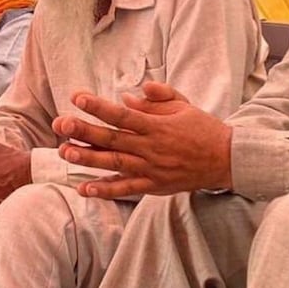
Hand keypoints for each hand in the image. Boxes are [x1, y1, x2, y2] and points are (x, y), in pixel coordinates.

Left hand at [52, 82, 233, 198]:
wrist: (227, 160)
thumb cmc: (203, 129)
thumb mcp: (184, 104)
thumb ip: (157, 98)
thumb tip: (127, 97)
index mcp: (157, 126)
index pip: (122, 115)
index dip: (99, 106)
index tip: (77, 97)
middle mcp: (151, 148)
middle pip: (112, 139)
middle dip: (84, 131)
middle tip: (60, 124)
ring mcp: (151, 169)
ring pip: (115, 164)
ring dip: (88, 159)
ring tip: (64, 152)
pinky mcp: (154, 186)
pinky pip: (126, 189)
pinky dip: (105, 190)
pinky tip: (84, 188)